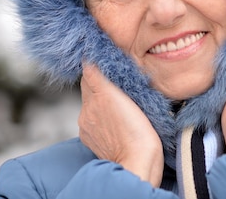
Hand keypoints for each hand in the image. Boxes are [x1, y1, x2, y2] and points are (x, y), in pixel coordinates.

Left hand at [79, 64, 163, 185]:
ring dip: (108, 103)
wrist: (139, 165)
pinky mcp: (99, 145)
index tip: (110, 63)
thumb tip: (86, 60)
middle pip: (92, 92)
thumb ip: (96, 77)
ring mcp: (92, 132)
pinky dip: (109, 120)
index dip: (99, 68)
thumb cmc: (134, 132)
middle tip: (122, 83)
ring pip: (98, 108)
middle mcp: (86, 117)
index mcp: (89, 103)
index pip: (89, 76)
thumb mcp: (113, 96)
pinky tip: (123, 121)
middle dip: (104, 86)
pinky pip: (102, 125)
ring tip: (125, 104)